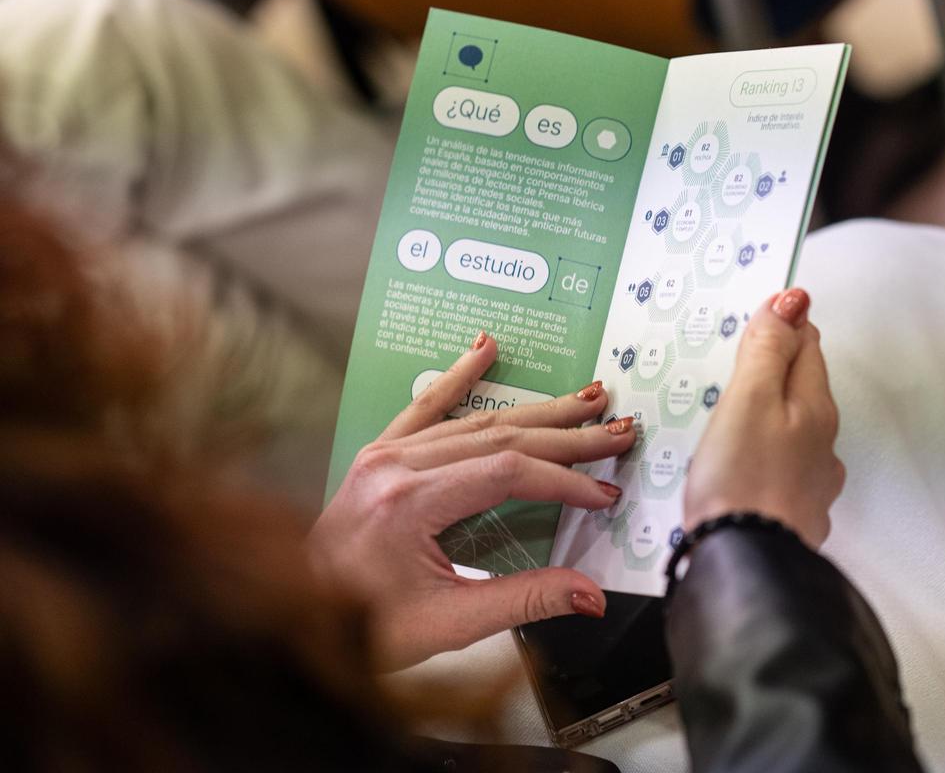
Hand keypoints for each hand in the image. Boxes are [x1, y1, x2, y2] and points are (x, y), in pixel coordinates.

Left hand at [309, 332, 636, 669]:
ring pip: (474, 419)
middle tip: (616, 430)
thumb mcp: (449, 623)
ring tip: (585, 399)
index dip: (564, 480)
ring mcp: (384, 455)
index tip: (603, 493)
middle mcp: (395, 466)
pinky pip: (424, 407)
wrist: (298, 619)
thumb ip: (525, 601)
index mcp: (409, 502)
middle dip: (567, 434)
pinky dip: (458, 377)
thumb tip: (589, 595)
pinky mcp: (379, 456)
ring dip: (535, 410)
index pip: (507, 472)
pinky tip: (484, 347)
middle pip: (500, 436)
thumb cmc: (363, 627)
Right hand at [684, 289, 843, 547]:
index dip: (782, 325)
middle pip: (802, 388)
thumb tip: (794, 301)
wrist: (743, 565)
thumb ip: (769, 349)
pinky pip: (780, 469)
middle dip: (775, 367)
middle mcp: (823, 444)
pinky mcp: (791, 513)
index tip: (755, 316)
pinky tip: (741, 462)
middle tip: (739, 353)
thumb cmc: (742, 479)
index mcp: (816, 408)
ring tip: (734, 409)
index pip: (808, 345)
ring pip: (792, 431)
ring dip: (769, 414)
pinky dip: (764, 455)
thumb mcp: (749, 398)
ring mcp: (811, 482)